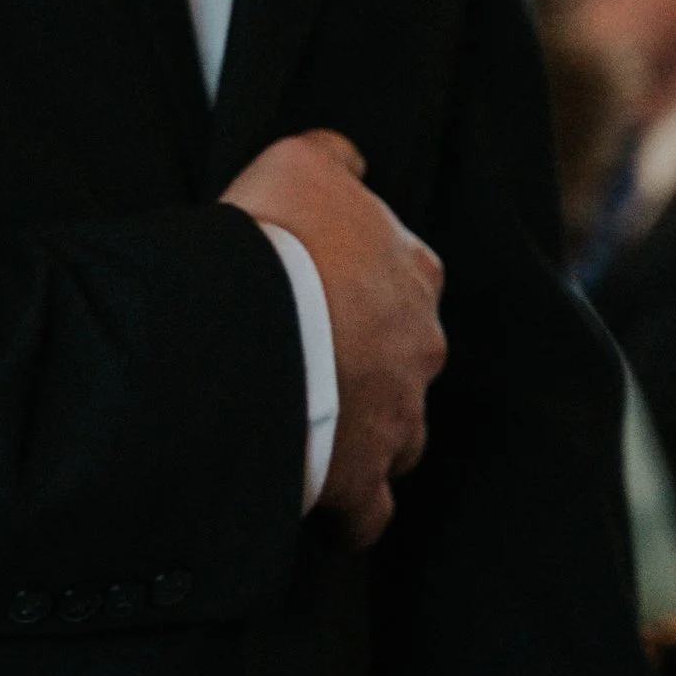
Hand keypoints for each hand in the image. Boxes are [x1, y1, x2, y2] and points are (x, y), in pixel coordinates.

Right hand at [218, 127, 444, 548]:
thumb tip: (348, 158)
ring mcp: (399, 418)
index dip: (364, 288)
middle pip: (407, 362)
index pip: (407, 278)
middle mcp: (422, 348)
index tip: (322, 295)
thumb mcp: (299, 161)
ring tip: (314, 435)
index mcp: (414, 273)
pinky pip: (369, 515)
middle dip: (370, 366)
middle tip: (310, 363)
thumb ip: (333, 158)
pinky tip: (320, 511)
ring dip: (366, 436)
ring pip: (399, 437)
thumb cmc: (277, 235)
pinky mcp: (364, 480)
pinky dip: (349, 517)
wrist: (253, 320)